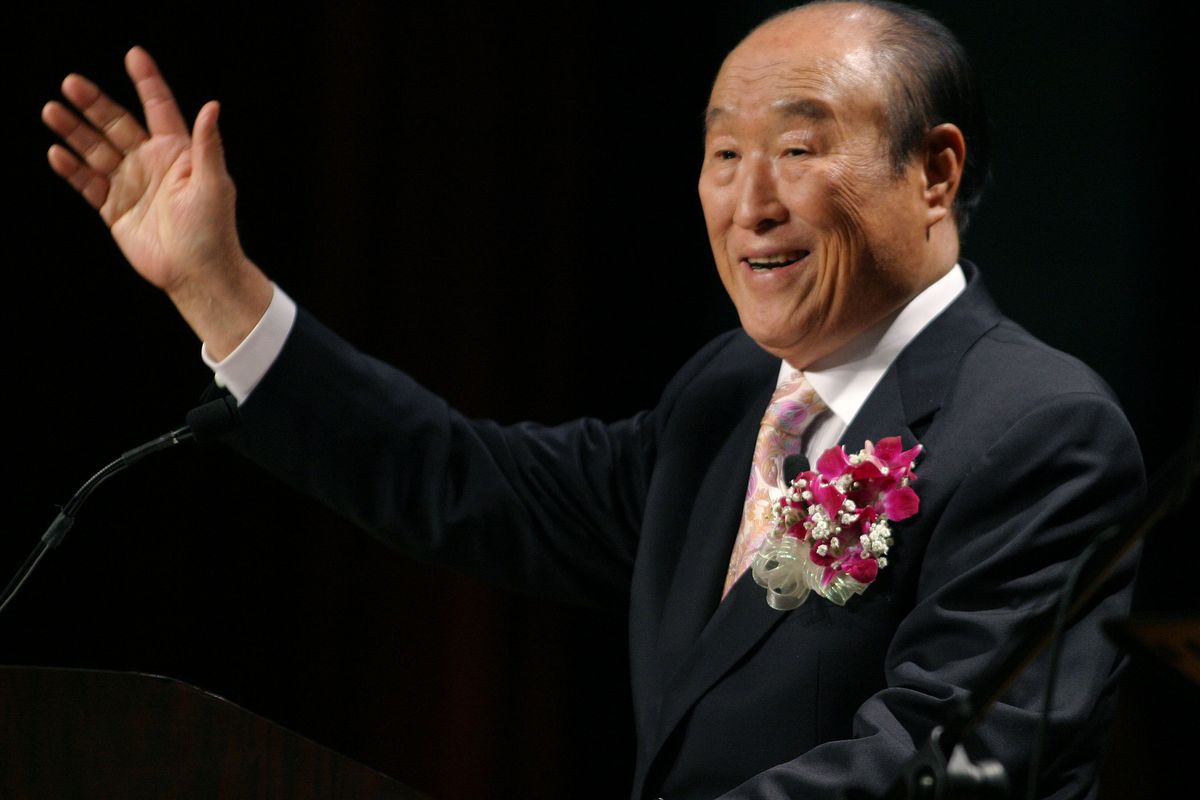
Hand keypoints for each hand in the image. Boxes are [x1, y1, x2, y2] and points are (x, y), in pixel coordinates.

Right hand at [43, 46, 270, 358]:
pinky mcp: (114, 208)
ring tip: (52, 111)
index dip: (147, 82)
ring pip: (96, 150)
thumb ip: (207, 145)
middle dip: (94, 104)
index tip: (133, 55)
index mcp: (177, 153)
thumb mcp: (214, 184)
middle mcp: (150, 163)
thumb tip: (212, 106)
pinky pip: (88, 183)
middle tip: (71, 83)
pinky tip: (57, 153)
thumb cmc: (214, 230)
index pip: (159, 109)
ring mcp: (130, 184)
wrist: (199, 273)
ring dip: (74, 131)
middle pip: (117, 125)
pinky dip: (72, 169)